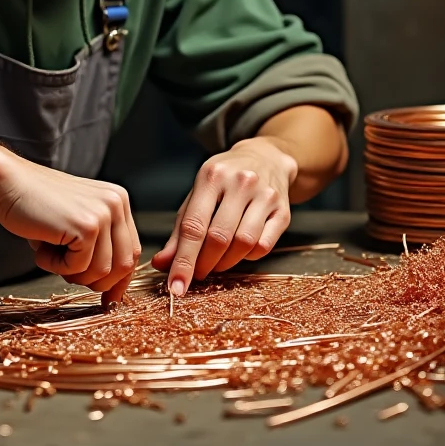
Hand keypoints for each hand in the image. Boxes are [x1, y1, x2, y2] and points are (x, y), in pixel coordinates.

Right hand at [0, 152, 141, 302]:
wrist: (6, 182)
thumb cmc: (34, 205)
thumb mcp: (76, 221)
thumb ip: (98, 245)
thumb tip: (112, 290)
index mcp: (117, 200)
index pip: (131, 251)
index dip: (120, 280)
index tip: (107, 298)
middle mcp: (116, 203)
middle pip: (124, 265)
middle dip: (97, 282)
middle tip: (67, 273)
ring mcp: (104, 213)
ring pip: (101, 272)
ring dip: (71, 273)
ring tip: (49, 252)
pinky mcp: (86, 225)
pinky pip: (79, 268)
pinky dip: (56, 267)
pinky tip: (41, 247)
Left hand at [151, 139, 296, 295]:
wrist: (266, 158)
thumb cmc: (224, 181)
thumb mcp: (197, 196)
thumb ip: (180, 231)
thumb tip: (161, 264)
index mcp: (211, 176)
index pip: (193, 225)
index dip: (183, 260)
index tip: (175, 287)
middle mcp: (240, 182)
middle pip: (219, 237)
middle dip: (204, 264)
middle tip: (196, 274)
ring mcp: (265, 195)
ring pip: (244, 243)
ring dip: (226, 263)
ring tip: (216, 263)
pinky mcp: (283, 210)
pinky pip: (264, 245)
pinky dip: (248, 257)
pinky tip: (239, 251)